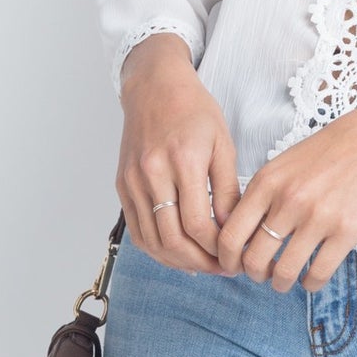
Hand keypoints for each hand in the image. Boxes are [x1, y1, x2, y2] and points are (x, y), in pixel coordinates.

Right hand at [116, 37, 239, 273]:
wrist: (154, 87)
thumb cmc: (193, 111)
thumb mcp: (222, 144)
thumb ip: (227, 189)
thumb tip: (231, 230)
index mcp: (183, 160)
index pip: (198, 224)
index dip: (217, 249)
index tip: (234, 256)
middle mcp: (152, 172)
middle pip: (172, 239)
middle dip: (200, 262)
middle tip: (221, 269)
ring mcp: (133, 180)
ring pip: (152, 241)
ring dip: (178, 262)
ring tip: (202, 265)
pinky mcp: (122, 185)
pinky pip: (137, 230)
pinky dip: (157, 249)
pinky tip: (177, 254)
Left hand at [217, 94, 356, 291]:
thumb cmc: (331, 151)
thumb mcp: (285, 164)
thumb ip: (262, 196)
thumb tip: (241, 235)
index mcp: (267, 182)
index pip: (231, 235)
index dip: (227, 259)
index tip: (233, 265)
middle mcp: (289, 201)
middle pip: (254, 259)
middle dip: (253, 275)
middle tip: (261, 275)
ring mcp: (318, 217)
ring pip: (284, 272)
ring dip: (280, 284)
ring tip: (284, 282)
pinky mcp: (346, 231)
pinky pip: (318, 274)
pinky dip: (310, 284)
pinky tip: (311, 278)